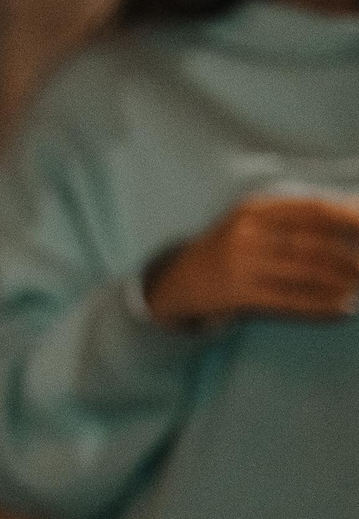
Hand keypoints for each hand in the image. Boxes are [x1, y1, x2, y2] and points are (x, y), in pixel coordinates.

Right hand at [145, 194, 358, 328]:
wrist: (177, 282)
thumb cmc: (228, 249)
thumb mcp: (252, 221)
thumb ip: (296, 216)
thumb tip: (353, 211)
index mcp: (254, 208)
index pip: (313, 210)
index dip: (348, 219)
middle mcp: (245, 232)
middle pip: (313, 243)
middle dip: (350, 257)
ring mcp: (239, 264)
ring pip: (305, 273)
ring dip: (340, 283)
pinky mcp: (237, 294)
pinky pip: (289, 300)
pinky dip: (319, 306)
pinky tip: (340, 310)